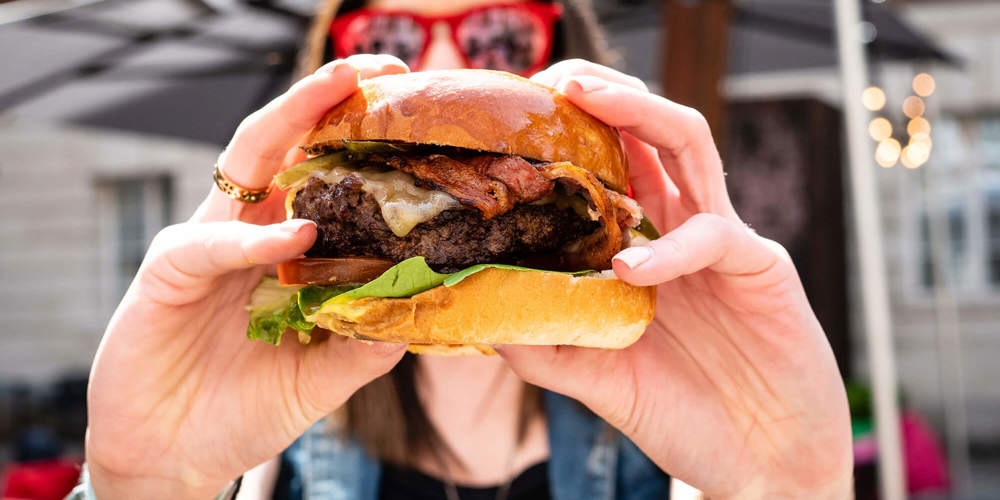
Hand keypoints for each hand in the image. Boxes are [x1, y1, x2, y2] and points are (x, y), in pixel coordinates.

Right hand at [86, 55, 409, 498]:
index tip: (410, 105)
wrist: (178, 458)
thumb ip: (366, 339)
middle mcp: (247, 233)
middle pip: (284, 146)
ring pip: (243, 166)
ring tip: (342, 91)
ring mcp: (205, 247)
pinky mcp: (166, 276)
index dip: (359, 138)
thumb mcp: (323, 374)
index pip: (321, 174)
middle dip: (326, 98)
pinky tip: (294, 237)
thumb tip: (427, 305)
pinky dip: (252, 240)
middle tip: (379, 67)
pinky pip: (208, 244)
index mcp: (283, 248)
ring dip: (290, 124)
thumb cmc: (246, 407)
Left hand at [498, 61, 852, 498]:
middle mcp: (684, 230)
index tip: (519, 119)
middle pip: (651, 134)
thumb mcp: (598, 378)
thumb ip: (548, 343)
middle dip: (607, 95)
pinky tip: (630, 267)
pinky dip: (669, 247)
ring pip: (691, 147)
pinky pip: (715, 236)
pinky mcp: (763, 269)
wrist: (761, 465)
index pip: (613, 169)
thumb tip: (479, 309)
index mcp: (648, 247)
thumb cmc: (687, 414)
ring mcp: (725, 243)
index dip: (573, 136)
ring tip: (588, 97)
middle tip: (555, 79)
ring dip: (641, 113)